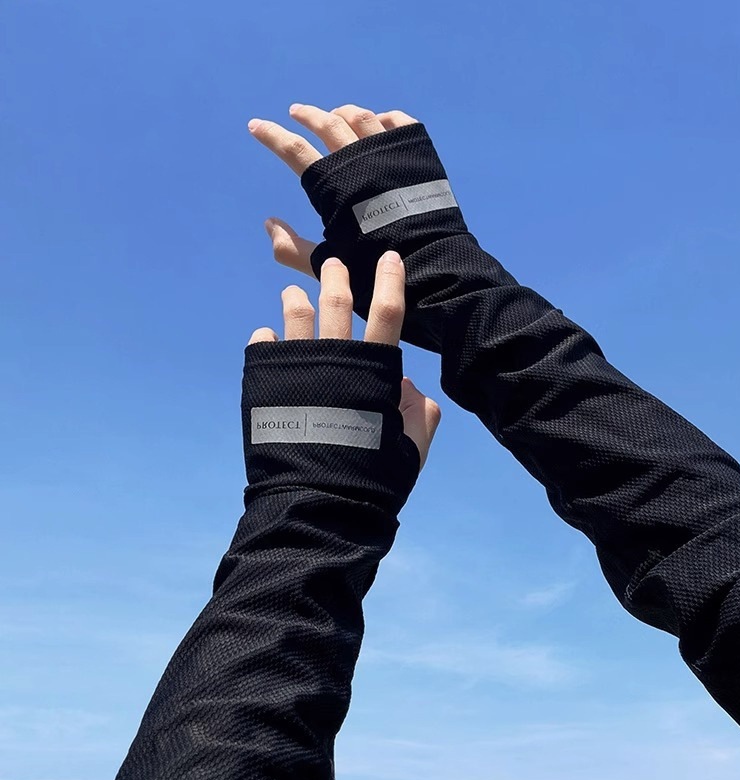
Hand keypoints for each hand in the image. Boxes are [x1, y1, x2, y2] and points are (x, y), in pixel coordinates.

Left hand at [247, 250, 439, 467]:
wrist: (317, 504)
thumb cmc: (370, 480)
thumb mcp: (410, 451)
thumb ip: (420, 415)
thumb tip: (408, 389)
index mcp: (373, 371)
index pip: (388, 313)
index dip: (391, 282)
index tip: (390, 258)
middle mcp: (334, 361)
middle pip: (336, 303)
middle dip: (335, 276)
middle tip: (333, 263)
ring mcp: (295, 369)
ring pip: (295, 317)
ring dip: (295, 300)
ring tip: (292, 295)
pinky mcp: (263, 384)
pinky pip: (262, 347)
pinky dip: (266, 340)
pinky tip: (266, 339)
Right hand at [248, 104, 418, 276]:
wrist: (426, 262)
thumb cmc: (372, 267)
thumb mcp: (326, 263)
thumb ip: (291, 248)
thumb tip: (269, 224)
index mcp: (333, 186)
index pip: (294, 151)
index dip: (272, 136)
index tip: (256, 126)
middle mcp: (359, 161)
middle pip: (326, 126)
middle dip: (307, 116)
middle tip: (296, 112)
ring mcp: (389, 153)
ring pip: (360, 119)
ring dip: (343, 113)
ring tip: (335, 115)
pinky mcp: (417, 153)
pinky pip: (399, 123)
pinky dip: (385, 119)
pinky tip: (379, 121)